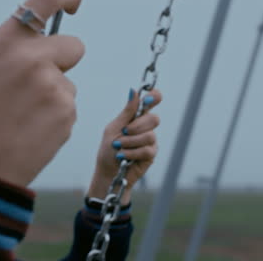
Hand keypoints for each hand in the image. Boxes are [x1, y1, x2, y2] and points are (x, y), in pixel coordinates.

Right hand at [0, 0, 84, 186]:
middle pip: (75, 46)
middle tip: (39, 85)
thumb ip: (16, 48)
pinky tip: (35, 129)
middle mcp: (31, 58)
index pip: (44, 0)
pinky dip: (58, 117)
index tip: (75, 2)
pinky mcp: (67, 112)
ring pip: (70, 83)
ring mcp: (53, 86)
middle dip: (64, 62)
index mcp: (5, 42)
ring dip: (56, 96)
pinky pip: (70, 106)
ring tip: (27, 116)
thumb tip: (45, 36)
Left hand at [88, 89, 161, 204]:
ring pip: (149, 135)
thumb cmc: (108, 149)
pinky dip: (131, 152)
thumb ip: (126, 112)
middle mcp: (146, 127)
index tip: (148, 99)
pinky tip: (123, 156)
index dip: (154, 97)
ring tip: (119, 147)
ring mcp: (150, 140)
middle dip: (136, 126)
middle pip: (154, 118)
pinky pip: (146, 149)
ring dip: (130, 142)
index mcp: (136, 116)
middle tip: (124, 132)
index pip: (152, 100)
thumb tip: (133, 90)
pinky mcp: (151, 154)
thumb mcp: (114, 128)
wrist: (108, 171)